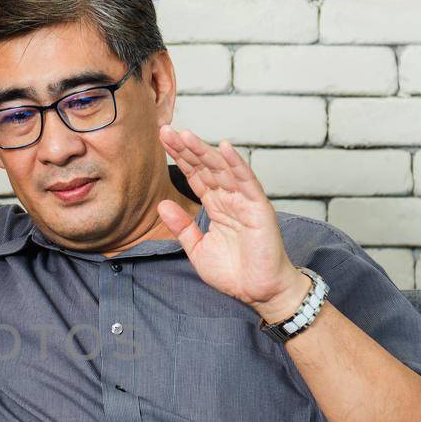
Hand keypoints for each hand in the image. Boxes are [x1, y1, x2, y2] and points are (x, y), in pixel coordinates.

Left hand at [154, 126, 307, 321]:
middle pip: (205, 167)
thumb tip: (161, 204)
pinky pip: (247, 181)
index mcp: (216, 205)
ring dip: (204, 151)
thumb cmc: (234, 272)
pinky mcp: (259, 207)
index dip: (180, 157)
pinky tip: (223, 147)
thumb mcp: (198, 249)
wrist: (259, 292)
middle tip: (166, 129)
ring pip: (222, 169)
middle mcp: (230, 198)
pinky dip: (236, 164)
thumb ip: (182, 226)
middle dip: (186, 148)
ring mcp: (244, 201)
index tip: (163, 139)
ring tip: (185, 135)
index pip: (195, 176)